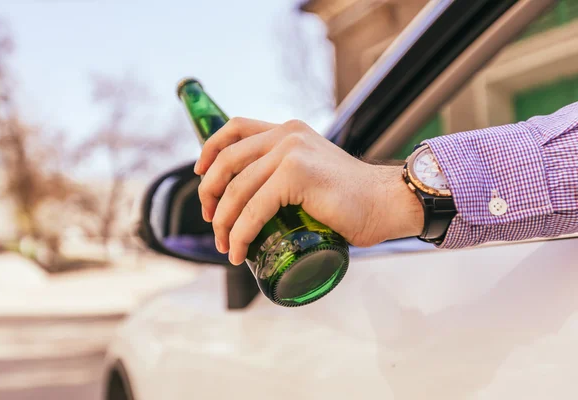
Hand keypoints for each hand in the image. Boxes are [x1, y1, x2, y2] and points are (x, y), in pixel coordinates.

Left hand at [194, 117, 423, 264]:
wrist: (387, 203)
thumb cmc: (352, 199)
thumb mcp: (313, 172)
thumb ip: (288, 173)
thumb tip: (256, 200)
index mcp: (288, 131)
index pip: (234, 128)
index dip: (209, 150)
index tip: (200, 175)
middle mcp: (286, 135)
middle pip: (227, 160)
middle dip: (209, 194)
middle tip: (212, 222)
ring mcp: (291, 152)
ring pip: (237, 190)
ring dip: (223, 224)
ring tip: (225, 246)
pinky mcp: (297, 175)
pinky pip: (253, 209)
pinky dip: (240, 235)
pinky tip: (238, 252)